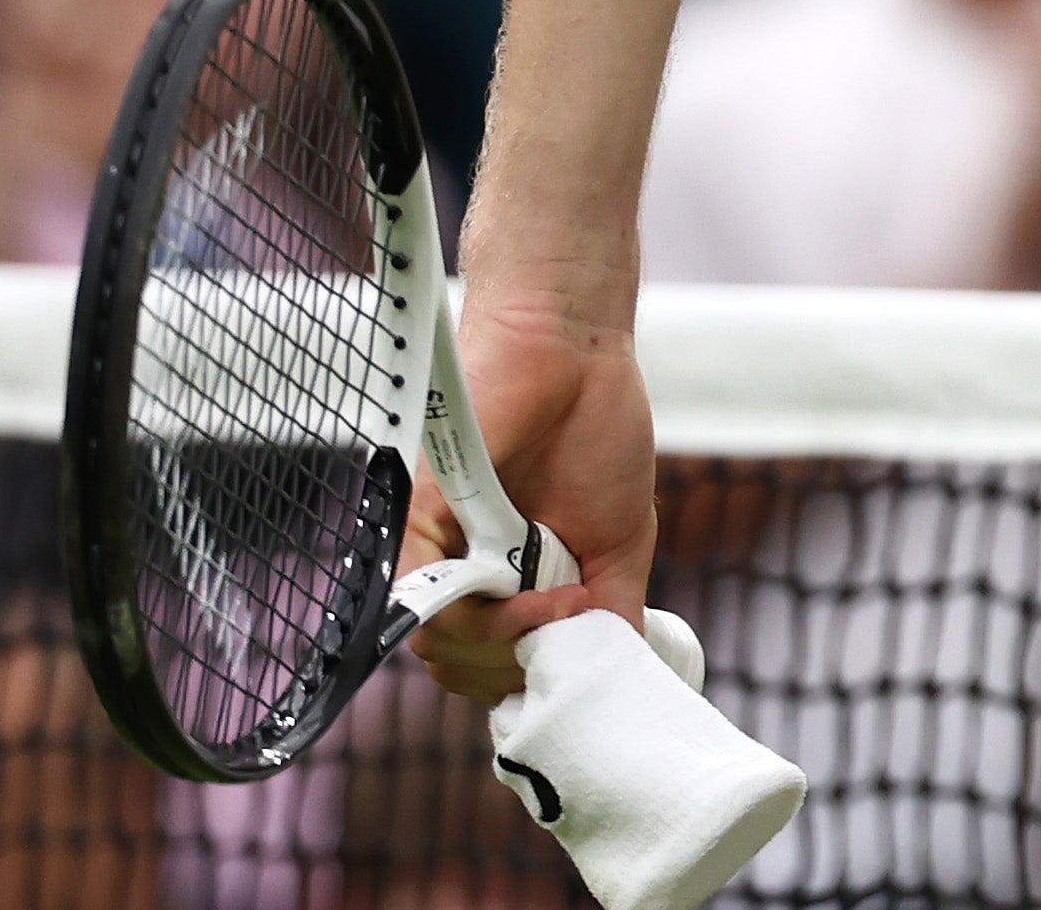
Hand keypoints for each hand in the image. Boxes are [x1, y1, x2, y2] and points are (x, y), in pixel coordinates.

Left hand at [405, 294, 657, 705]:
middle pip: (463, 671)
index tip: (575, 664)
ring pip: (442, 647)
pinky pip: (426, 600)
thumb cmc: (600, 436)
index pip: (489, 669)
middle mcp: (462, 574)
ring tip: (566, 605)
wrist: (579, 359)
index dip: (529, 682)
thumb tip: (605, 675)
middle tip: (575, 628)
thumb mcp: (621, 547)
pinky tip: (544, 597)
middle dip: (524, 669)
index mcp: (503, 585)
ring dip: (511, 645)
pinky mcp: (419, 520)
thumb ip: (607, 614)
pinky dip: (485, 618)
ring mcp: (439, 550)